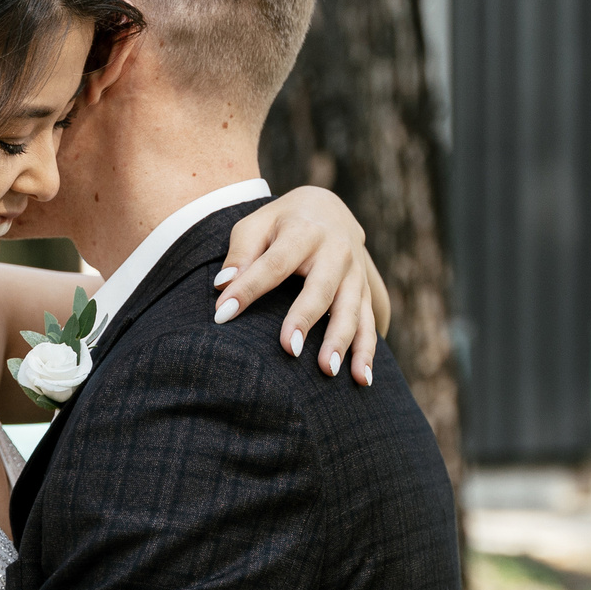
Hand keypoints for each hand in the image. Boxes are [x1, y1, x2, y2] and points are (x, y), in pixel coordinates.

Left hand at [215, 186, 388, 385]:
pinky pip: (368, 324)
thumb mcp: (256, 225)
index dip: (248, 289)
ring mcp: (355, 274)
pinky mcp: (365, 293)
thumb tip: (222, 285)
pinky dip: (367, 352)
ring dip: (341, 342)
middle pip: (320, 289)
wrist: (328, 210)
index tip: (222, 314)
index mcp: (303, 231)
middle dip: (305, 319)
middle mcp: (335, 251)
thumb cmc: (281, 224)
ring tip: (327, 371)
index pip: (272, 264)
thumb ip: (240, 253)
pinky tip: (361, 379)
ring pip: (350, 310)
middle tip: (289, 350)